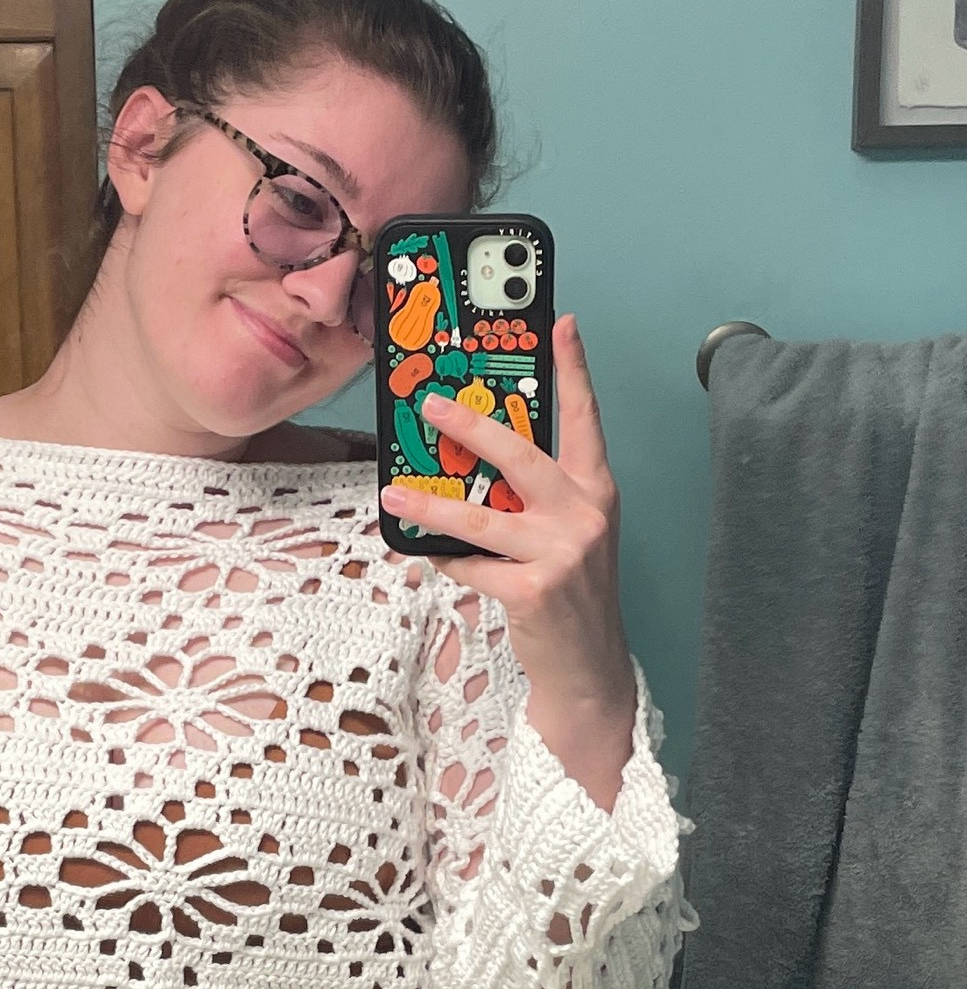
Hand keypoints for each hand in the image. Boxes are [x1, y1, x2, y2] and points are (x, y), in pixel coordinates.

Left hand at [380, 315, 637, 807]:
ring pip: (481, 517)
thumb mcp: (563, 533)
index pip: (584, 419)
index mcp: (595, 489)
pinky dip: (443, 558)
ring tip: (392, 489)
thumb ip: (531, 496)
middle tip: (431, 402)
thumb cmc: (566, 589)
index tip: (561, 322)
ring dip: (430, 503)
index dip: (573, 370)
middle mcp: (585, 513)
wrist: (586, 666)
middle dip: (472, 425)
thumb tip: (465, 462)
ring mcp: (562, 552)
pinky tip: (425, 553)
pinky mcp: (535, 590)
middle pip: (522, 455)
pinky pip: (470, 564)